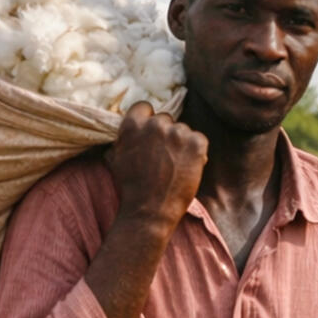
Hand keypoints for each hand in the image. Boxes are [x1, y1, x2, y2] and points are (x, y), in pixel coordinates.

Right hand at [104, 102, 206, 224]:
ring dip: (182, 144)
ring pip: (183, 130)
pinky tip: (188, 167)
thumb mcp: (117, 156)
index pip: (144, 107)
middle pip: (165, 120)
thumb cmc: (132, 187)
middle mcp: (155, 124)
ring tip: (175, 165)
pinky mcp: (196, 144)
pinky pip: (200, 140)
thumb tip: (131, 128)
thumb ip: (126, 137)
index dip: (148, 120)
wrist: (150, 210)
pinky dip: (197, 153)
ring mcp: (177, 133)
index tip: (151, 134)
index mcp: (133, 125)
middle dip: (166, 135)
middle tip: (164, 156)